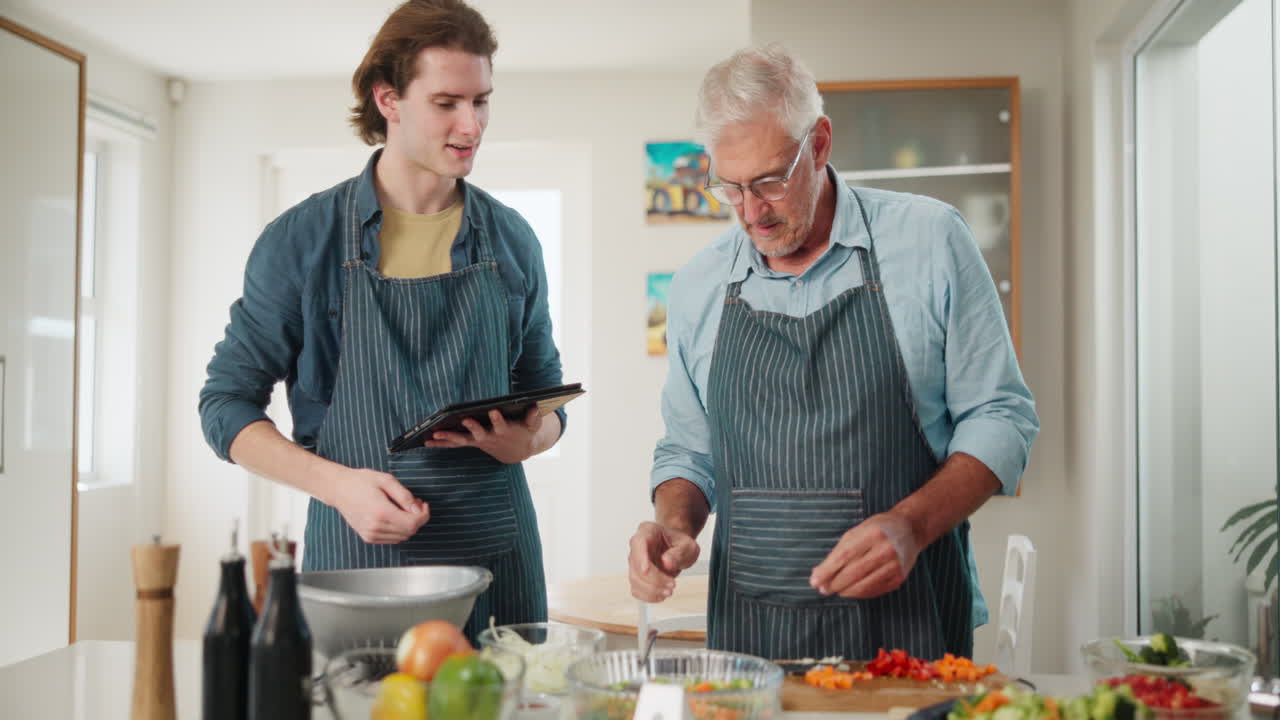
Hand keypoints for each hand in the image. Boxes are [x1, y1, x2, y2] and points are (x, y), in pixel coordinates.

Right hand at [327, 467, 430, 543]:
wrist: (338, 489)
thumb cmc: (361, 481)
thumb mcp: (386, 480)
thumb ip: (404, 495)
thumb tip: (417, 509)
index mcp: (381, 512)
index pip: (412, 523)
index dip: (423, 515)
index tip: (424, 504)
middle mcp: (375, 527)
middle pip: (409, 532)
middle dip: (417, 518)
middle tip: (415, 503)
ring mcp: (370, 534)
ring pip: (401, 537)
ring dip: (408, 525)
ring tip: (404, 508)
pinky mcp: (368, 537)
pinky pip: (392, 539)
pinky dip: (398, 530)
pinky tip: (396, 516)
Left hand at [425, 408, 541, 463]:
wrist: (516, 451)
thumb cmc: (524, 432)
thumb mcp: (532, 425)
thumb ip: (534, 417)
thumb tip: (536, 407)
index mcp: (504, 431)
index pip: (501, 424)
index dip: (498, 419)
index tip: (495, 410)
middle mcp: (489, 438)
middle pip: (478, 434)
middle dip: (472, 427)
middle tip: (464, 419)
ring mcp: (478, 441)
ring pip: (462, 441)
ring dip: (448, 438)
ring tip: (433, 434)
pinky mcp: (471, 442)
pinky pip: (454, 444)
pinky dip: (441, 443)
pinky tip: (427, 441)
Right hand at [628, 521, 699, 601]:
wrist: (677, 549)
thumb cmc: (680, 544)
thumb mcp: (687, 545)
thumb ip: (678, 552)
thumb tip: (666, 563)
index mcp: (648, 531)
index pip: (638, 543)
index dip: (640, 558)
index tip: (646, 571)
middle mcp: (637, 547)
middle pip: (636, 566)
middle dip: (654, 580)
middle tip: (672, 585)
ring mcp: (635, 562)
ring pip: (635, 580)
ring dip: (652, 590)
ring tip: (669, 591)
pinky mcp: (636, 576)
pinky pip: (636, 590)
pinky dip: (649, 596)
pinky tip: (661, 594)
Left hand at [809, 511, 919, 598]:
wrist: (909, 529)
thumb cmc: (877, 529)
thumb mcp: (857, 531)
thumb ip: (839, 551)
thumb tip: (818, 574)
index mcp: (872, 533)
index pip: (844, 556)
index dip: (827, 571)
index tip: (814, 580)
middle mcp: (886, 549)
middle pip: (853, 573)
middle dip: (834, 583)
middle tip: (822, 589)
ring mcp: (894, 565)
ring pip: (863, 585)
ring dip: (844, 591)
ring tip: (834, 590)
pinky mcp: (899, 578)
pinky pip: (875, 590)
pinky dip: (859, 593)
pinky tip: (850, 591)